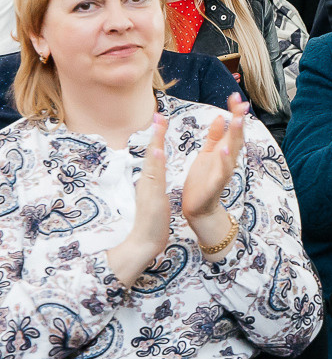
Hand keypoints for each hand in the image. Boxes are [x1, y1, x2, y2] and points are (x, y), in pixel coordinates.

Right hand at [106, 116, 171, 286]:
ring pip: (152, 162)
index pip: (155, 156)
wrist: (144, 243)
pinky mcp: (150, 198)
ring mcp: (147, 189)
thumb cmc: (151, 224)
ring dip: (155, 143)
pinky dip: (154, 165)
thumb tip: (153, 177)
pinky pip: (153, 179)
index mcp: (151, 182)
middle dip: (156, 134)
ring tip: (159, 124)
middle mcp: (147, 182)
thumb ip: (153, 187)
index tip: (161, 121)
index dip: (157, 139)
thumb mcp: (154, 200)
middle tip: (159, 114)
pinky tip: (156, 152)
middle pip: (151, 154)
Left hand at [181, 94, 248, 234]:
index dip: (234, 113)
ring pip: (233, 151)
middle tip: (242, 103)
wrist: (198, 207)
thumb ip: (215, 137)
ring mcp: (224, 171)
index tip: (234, 96)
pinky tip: (225, 150)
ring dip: (236, 136)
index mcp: (223, 151)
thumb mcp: (207, 154)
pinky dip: (225, 161)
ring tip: (238, 120)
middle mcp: (227, 159)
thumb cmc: (202, 181)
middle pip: (236, 136)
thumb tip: (220, 117)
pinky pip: (223, 171)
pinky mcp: (216, 184)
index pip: (231, 128)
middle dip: (239, 120)